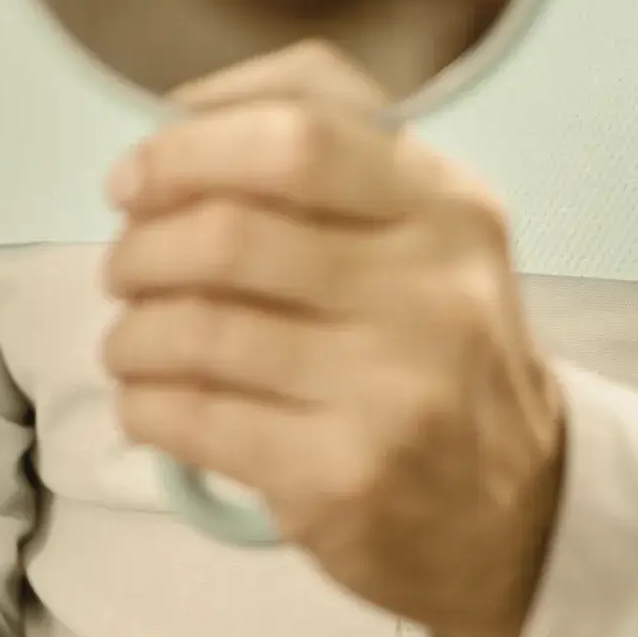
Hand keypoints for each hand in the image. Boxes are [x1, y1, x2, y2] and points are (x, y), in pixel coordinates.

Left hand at [99, 41, 566, 636]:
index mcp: (446, 206)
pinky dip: (143, 403)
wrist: (514, 509)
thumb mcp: (419, 231)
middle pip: (229, 234)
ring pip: (197, 329)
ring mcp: (395, 388)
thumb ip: (321, 162)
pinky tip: (149, 401)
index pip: (300, 132)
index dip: (188, 147)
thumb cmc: (430, 346)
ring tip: (130, 343)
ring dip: (132, 334)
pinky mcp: (347, 475)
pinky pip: (195, 418)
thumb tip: (173, 127)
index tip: (132, 178)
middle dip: (141, 248)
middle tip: (122, 269)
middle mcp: (432, 290)